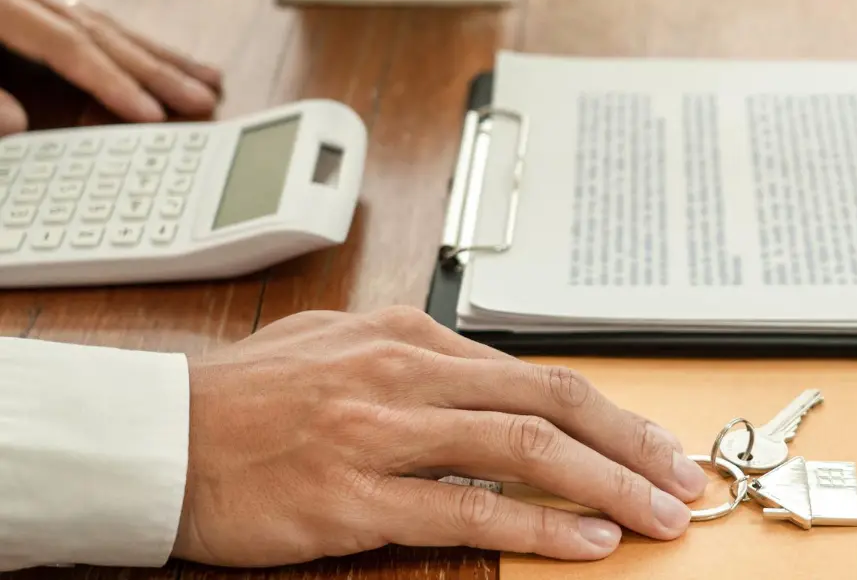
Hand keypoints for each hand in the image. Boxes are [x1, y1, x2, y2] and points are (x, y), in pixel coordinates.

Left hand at [0, 0, 221, 133]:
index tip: (150, 114)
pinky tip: (144, 53)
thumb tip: (18, 124)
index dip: (111, 81)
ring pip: (102, 22)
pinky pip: (83, 18)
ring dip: (152, 55)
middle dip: (155, 70)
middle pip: (101, 32)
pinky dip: (120, 41)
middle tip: (203, 98)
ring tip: (201, 77)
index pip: (69, 45)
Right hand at [174, 307, 708, 564]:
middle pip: (551, 402)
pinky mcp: (355, 493)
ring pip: (525, 448)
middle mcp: (406, 372)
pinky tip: (584, 540)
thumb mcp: (341, 348)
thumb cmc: (244, 399)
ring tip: (657, 514)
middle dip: (632, 443)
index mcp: (409, 335)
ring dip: (606, 483)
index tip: (655, 442)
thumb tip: (485, 385)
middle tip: (683, 478)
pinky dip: (538, 524)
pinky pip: (468, 507)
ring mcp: (382, 431)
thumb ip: (418, 364)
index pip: (535, 373)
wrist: (154, 437)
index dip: (609, 412)